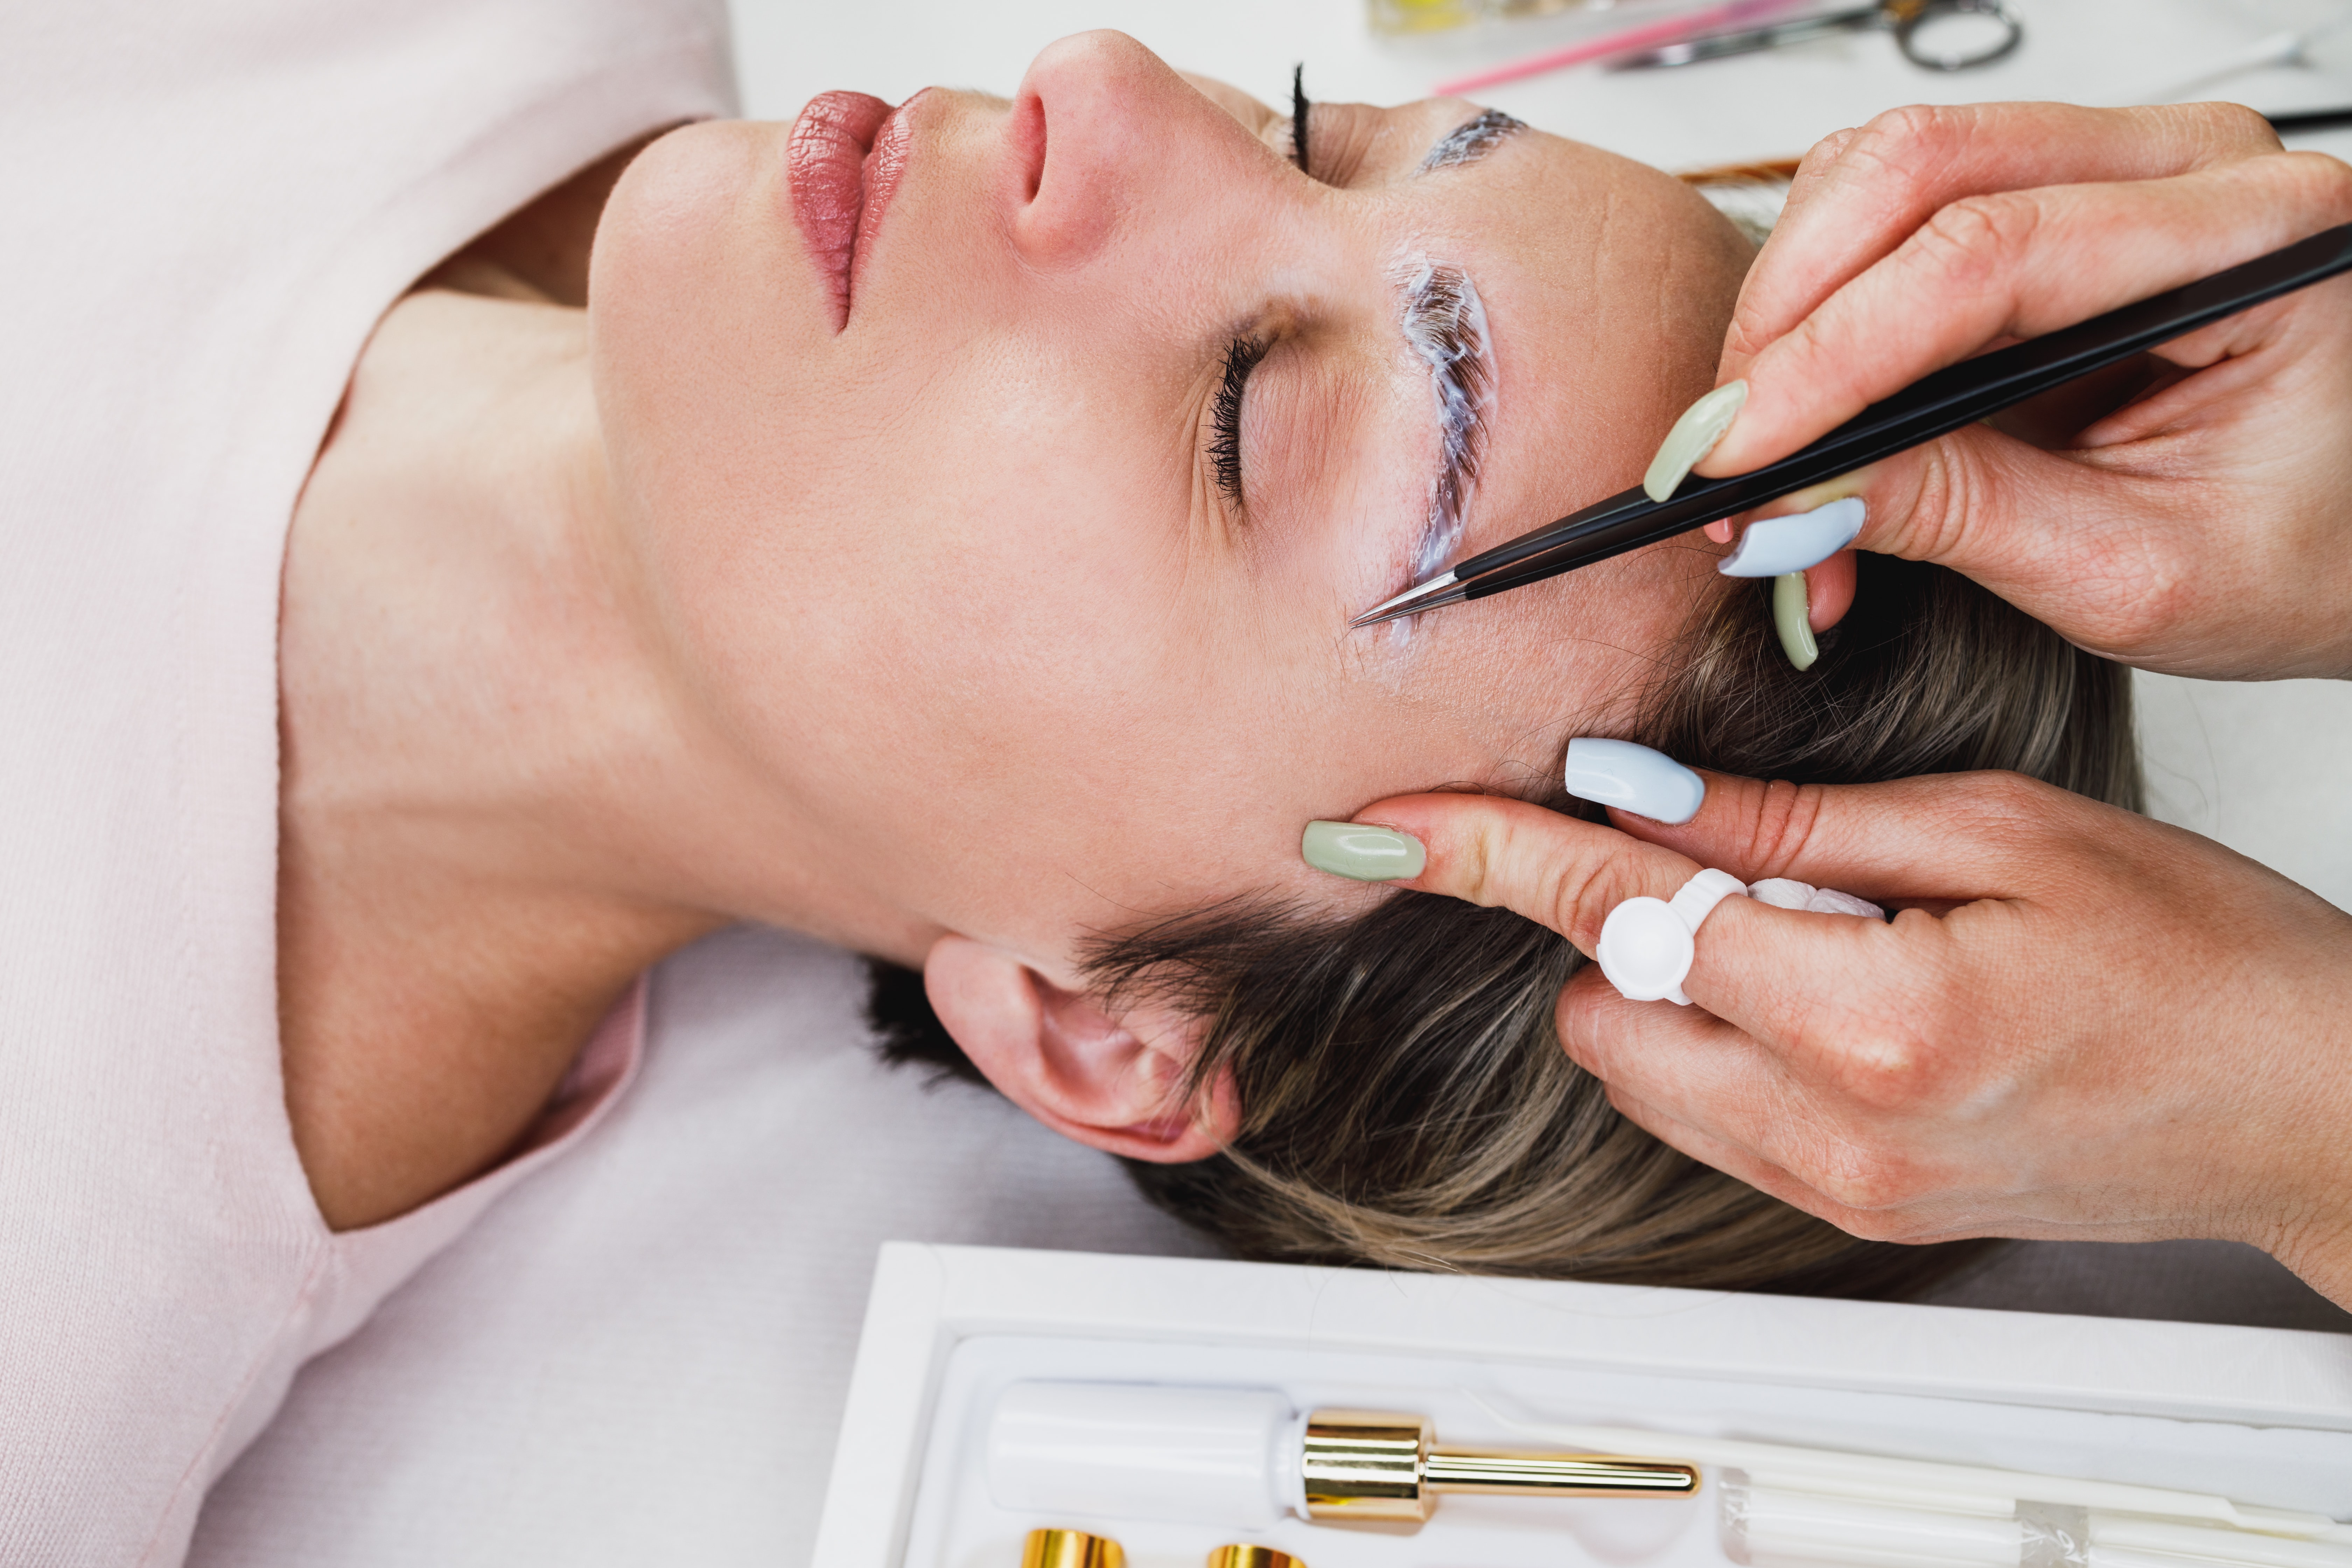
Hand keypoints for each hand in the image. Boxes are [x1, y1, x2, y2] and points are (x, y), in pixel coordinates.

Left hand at [1349, 773, 2351, 1306]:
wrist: (2300, 1104)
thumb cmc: (2197, 957)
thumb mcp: (2003, 833)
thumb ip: (1800, 821)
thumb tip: (1643, 794)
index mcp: (1876, 1019)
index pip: (1622, 914)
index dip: (1488, 851)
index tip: (1384, 827)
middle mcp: (1835, 1129)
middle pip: (1602, 1007)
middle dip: (1614, 919)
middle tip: (1726, 852)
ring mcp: (1839, 1188)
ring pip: (1640, 1070)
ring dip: (1664, 982)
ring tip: (1803, 925)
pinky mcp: (1852, 1210)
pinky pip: (1703, 1118)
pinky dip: (1710, 1039)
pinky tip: (1811, 986)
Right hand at [1691, 102, 2351, 680]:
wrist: (2342, 544)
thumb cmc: (2297, 555)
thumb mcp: (2133, 575)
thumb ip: (1963, 516)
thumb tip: (1796, 489)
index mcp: (2259, 244)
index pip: (1991, 255)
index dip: (1836, 354)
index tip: (1739, 453)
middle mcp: (2189, 169)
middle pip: (1921, 167)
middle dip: (1788, 316)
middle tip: (1725, 453)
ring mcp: (2115, 170)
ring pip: (1882, 176)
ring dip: (1791, 320)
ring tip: (1776, 468)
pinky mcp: (2048, 205)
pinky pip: (1889, 219)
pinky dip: (1819, 325)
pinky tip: (1816, 430)